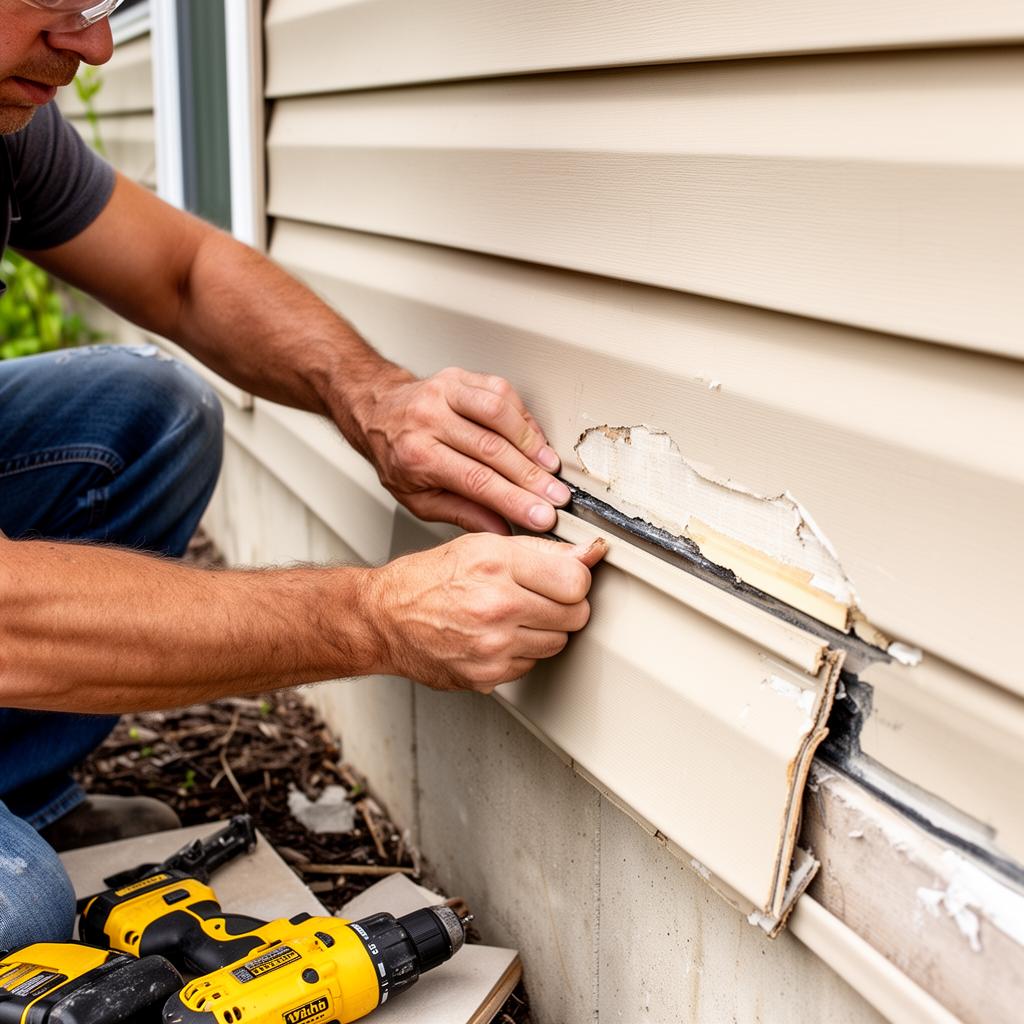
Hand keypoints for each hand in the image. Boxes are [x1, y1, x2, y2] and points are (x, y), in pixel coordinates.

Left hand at [353, 366, 570, 533]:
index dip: (514, 499)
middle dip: (531, 477)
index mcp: (415, 455)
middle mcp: (428, 418)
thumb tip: (501, 528)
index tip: (541, 515)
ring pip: (499, 414)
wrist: (377, 412)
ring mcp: (444, 392)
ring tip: (550, 468)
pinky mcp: (459, 376)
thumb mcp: (417, 499)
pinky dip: (523, 417)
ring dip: (532, 443)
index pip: (475, 480)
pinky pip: (501, 391)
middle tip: (555, 497)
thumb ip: (460, 513)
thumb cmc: (397, 457)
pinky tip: (534, 439)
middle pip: (492, 449)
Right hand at [364, 534, 607, 691]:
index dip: (576, 579)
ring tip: (514, 615)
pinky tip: (497, 636)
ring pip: (558, 643)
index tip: (565, 578)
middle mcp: (495, 606)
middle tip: (540, 596)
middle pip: (574, 615)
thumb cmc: (427, 579)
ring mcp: (492, 646)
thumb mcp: (481, 546)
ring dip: (545, 630)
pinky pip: (531, 664)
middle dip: (565, 605)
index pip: (576, 580)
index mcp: (496, 565)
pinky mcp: (487, 676)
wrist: (383, 619)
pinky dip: (521, 651)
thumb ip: (541, 550)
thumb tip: (589, 553)